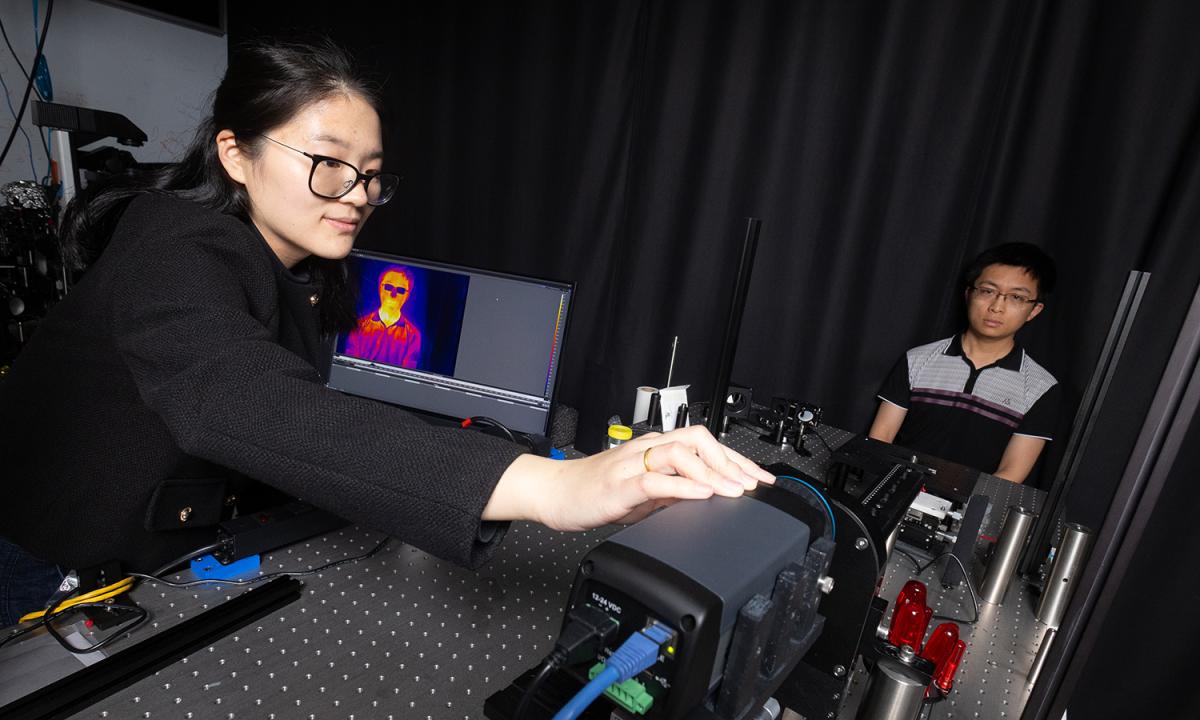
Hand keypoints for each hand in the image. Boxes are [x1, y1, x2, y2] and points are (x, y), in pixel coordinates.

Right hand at [483, 425, 774, 530]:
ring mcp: (632, 464)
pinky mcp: (619, 484)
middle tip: (753, 485)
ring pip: (680, 454)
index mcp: (655, 449)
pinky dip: (682, 486)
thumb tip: (706, 496)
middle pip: (698, 440)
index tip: (760, 479)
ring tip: (734, 491)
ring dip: (713, 473)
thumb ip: (673, 491)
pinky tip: (701, 495)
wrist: (554, 494)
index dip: (736, 460)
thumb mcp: (644, 495)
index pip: (704, 444)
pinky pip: (655, 480)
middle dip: (731, 462)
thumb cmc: (595, 492)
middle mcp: (647, 449)